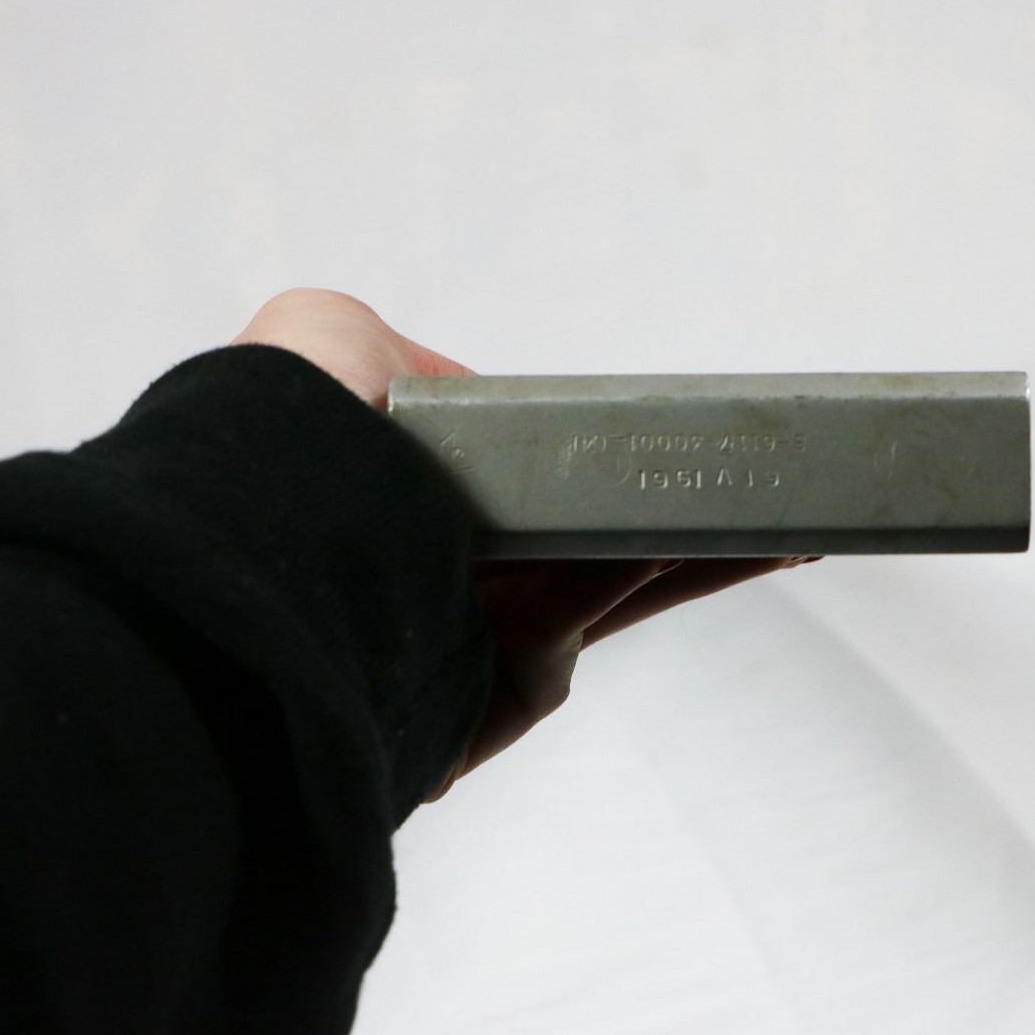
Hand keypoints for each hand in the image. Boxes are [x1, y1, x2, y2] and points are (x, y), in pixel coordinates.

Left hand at [233, 289, 817, 798]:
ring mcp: (476, 644)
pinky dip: (667, 578)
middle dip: (691, 529)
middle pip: (597, 554)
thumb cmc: (270, 438)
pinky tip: (747, 543)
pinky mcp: (496, 698)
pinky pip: (594, 622)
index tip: (670, 450)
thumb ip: (416, 360)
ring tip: (792, 519)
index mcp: (417, 507)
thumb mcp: (325, 336)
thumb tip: (479, 393)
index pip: (538, 492)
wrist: (242, 538)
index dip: (608, 475)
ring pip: (617, 593)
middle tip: (777, 504)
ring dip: (708, 552)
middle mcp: (451, 578)